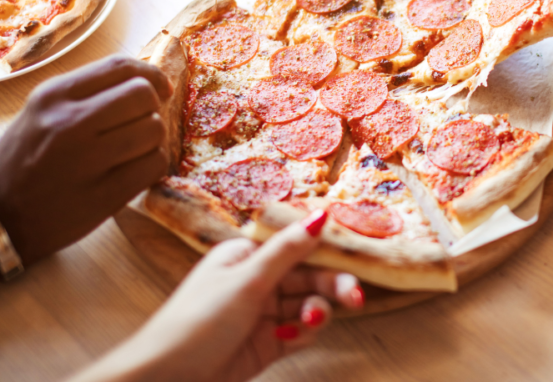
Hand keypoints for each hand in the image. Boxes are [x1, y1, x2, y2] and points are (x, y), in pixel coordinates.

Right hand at [0, 55, 172, 264]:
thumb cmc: (27, 160)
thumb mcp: (43, 113)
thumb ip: (89, 93)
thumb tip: (150, 81)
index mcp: (53, 96)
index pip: (120, 66)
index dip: (152, 75)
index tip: (161, 88)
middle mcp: (68, 122)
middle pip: (143, 96)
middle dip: (150, 109)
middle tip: (137, 127)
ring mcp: (85, 160)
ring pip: (154, 129)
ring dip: (152, 141)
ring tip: (130, 153)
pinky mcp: (101, 195)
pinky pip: (155, 164)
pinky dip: (151, 166)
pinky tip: (132, 173)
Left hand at [71, 210, 363, 381]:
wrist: (165, 380)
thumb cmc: (196, 323)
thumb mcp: (247, 281)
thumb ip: (288, 250)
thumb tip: (321, 215)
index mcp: (247, 255)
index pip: (297, 244)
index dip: (328, 249)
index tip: (358, 253)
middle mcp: (257, 280)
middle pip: (309, 276)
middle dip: (332, 286)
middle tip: (356, 297)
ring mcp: (262, 314)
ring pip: (308, 305)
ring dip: (316, 313)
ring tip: (311, 322)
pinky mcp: (267, 343)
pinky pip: (299, 331)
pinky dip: (302, 333)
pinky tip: (290, 337)